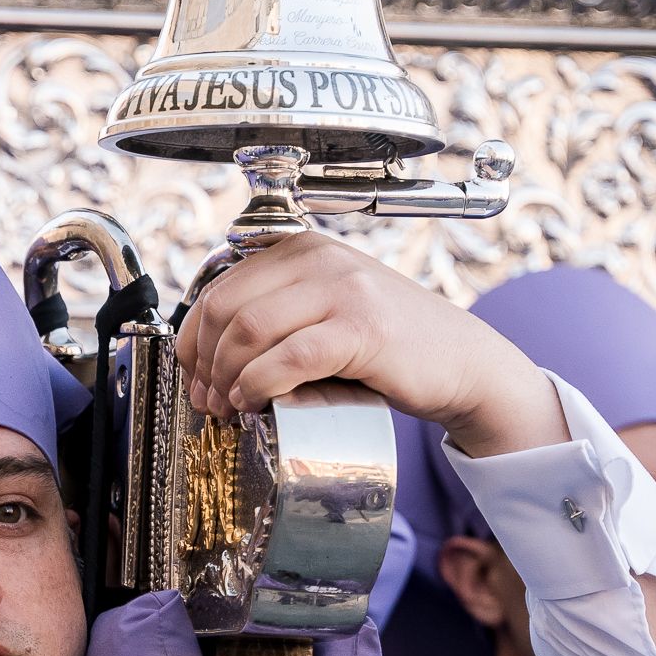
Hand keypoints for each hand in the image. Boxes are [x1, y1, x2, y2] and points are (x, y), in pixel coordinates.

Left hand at [176, 232, 564, 456]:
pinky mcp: (362, 328)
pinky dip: (259, 385)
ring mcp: (343, 289)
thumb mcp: (326, 313)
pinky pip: (288, 357)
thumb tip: (206, 354)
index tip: (194, 377)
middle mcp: (320, 258)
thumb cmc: (390, 347)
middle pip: (224, 307)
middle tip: (207, 400)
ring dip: (227, 377)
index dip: (192, 339)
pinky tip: (256, 404)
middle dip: (203, 361)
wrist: (462, 363)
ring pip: (248, 330)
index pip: (218, 288)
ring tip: (231, 406)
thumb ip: (276, 315)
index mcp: (302, 249)